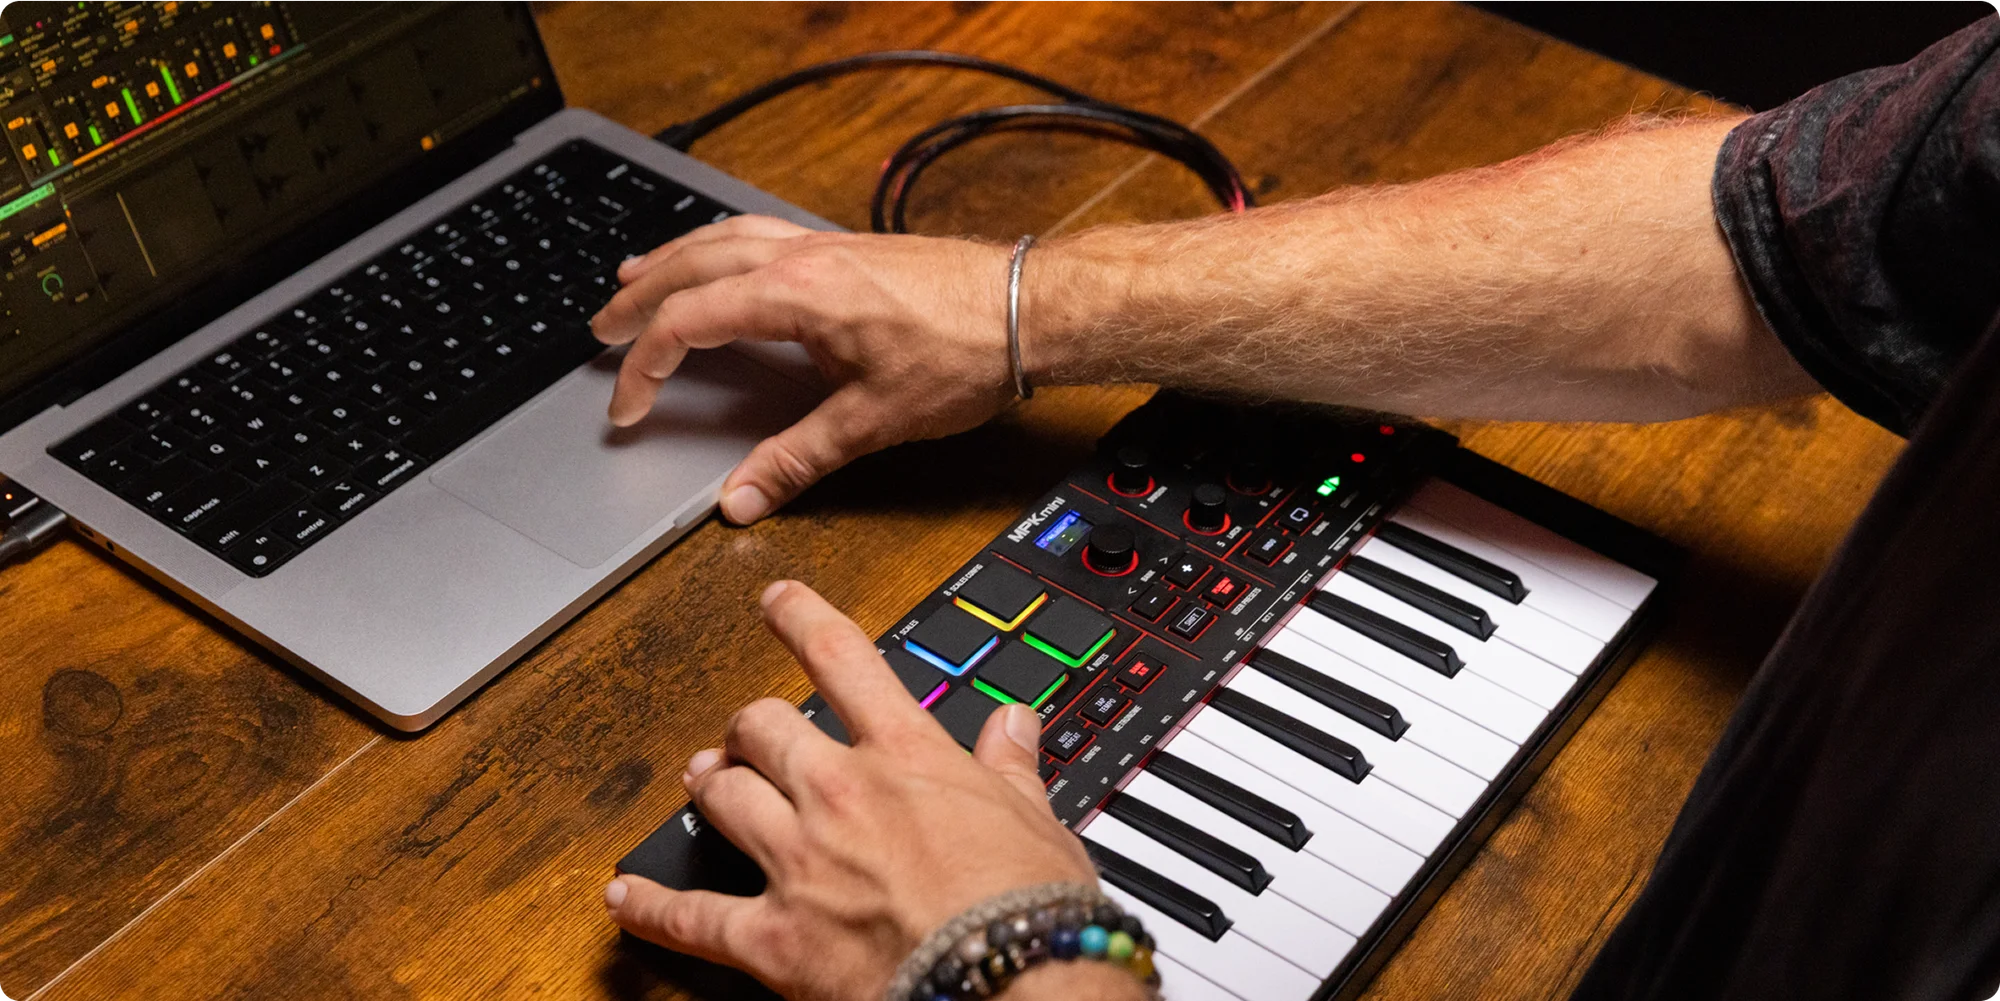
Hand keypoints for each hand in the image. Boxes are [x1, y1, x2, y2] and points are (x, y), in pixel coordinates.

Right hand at [590, 217, 1018, 523]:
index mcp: (796, 293)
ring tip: (636, 278)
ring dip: (673, 260)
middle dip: (638, 299)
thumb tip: (742, 499)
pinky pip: (760, 233)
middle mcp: (802, 256)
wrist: (1029, 308)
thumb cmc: (964, 353)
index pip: (689, 322)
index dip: (646, 367)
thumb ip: (797, 459)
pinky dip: (721, 247)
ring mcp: (825, 245)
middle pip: (692, 265)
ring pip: (724, 238)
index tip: (629, 407)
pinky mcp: (848, 248)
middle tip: (600, 329)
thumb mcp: (872, 420)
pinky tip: (725, 260)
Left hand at [603, 580, 1098, 1000]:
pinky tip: (626, 897)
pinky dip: (653, 907)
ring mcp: (799, 861)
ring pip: (725, 795)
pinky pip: (693, 916)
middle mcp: (840, 793)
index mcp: (906, 754)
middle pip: (765, 727)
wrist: (1015, 985)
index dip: (802, 619)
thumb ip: (1010, 766)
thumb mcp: (1034, 817)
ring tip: (703, 780)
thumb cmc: (1032, 907)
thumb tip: (1015, 724)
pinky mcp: (774, 936)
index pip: (843, 659)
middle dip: (751, 726)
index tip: (778, 600)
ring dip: (711, 784)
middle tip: (749, 732)